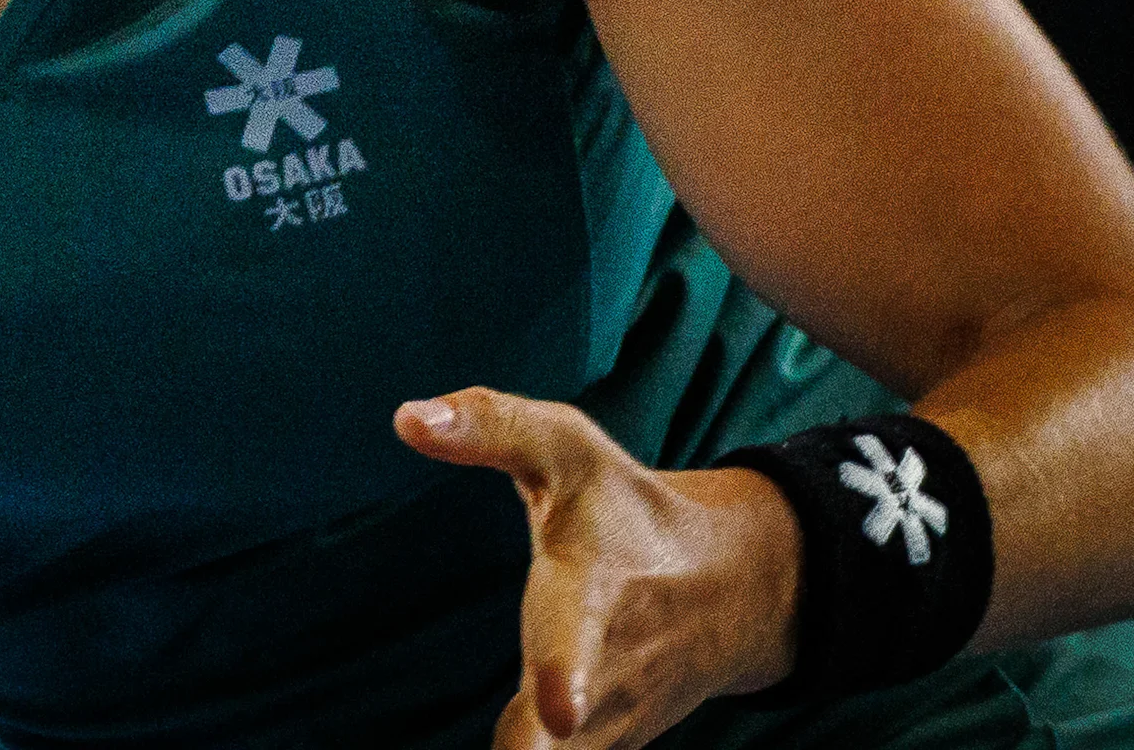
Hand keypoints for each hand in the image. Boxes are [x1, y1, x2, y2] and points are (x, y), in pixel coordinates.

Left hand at [395, 387, 803, 747]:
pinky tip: (512, 749)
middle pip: (570, 734)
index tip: (558, 711)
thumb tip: (405, 418)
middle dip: (540, 746)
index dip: (564, 673)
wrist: (728, 590)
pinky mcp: (601, 745)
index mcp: (594, 589)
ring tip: (510, 749)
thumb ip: (491, 427)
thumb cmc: (623, 511)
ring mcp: (608, 720)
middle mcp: (608, 669)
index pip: (577, 633)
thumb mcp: (567, 449)